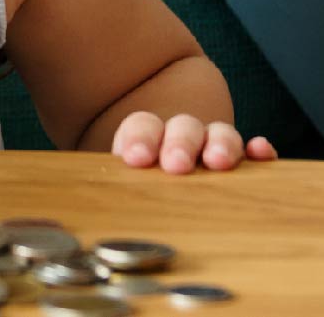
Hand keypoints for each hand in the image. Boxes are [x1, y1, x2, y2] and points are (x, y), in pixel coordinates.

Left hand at [111, 112, 276, 173]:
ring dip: (220, 144)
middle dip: (179, 143)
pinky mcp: (237, 157)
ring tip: (219, 161)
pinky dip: (259, 151)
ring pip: (219, 135)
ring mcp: (209, 143)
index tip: (136, 158)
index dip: (139, 139)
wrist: (154, 146)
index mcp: (144, 136)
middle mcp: (178, 135)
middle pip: (182, 128)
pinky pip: (252, 150)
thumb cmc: (129, 176)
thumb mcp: (107, 176)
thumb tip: (62, 197)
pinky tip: (261, 152)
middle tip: (176, 164)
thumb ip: (95, 180)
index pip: (141, 126)